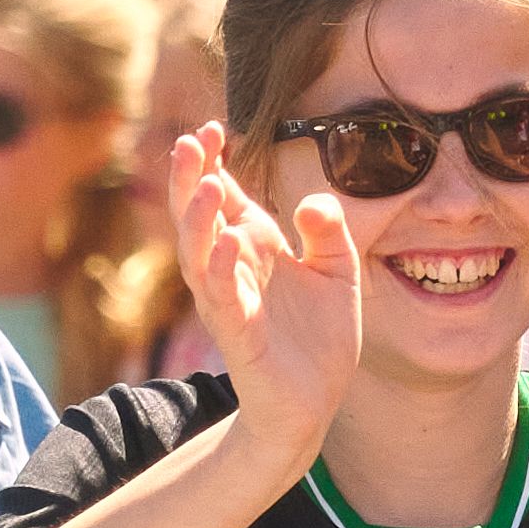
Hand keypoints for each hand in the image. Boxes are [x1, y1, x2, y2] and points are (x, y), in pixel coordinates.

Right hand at [163, 128, 362, 455]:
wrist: (315, 401)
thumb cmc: (319, 336)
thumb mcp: (339, 271)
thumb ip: (329, 231)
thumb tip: (309, 203)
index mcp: (252, 245)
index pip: (223, 194)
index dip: (212, 162)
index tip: (212, 126)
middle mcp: (232, 267)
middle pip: (198, 215)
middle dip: (189, 178)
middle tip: (189, 141)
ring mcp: (229, 299)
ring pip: (198, 253)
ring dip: (198, 218)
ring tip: (205, 184)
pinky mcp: (238, 333)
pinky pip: (222, 297)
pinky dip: (220, 269)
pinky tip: (225, 242)